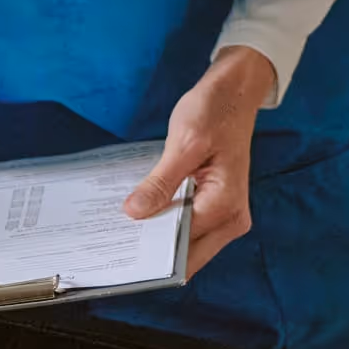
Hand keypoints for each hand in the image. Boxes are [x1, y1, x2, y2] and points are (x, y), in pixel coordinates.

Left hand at [127, 44, 270, 276]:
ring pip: (187, 245)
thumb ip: (161, 183)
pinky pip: (189, 228)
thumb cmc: (215, 112)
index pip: (182, 245)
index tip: (118, 252)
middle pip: (187, 254)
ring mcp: (226, 216)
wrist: (235, 93)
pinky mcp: (217, 208)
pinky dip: (167, 225)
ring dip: (158, 240)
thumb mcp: (184, 144)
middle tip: (113, 246)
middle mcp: (231, 219)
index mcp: (225, 206)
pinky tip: (142, 216)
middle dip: (153, 254)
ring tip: (123, 232)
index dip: (150, 252)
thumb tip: (135, 213)